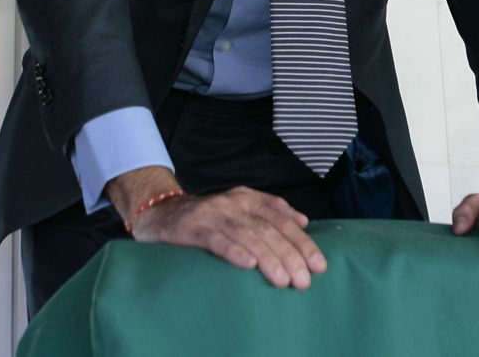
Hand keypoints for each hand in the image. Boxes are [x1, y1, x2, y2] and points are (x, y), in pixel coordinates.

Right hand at [128, 183, 327, 289]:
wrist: (159, 212)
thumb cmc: (207, 218)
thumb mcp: (239, 210)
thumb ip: (270, 213)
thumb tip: (303, 223)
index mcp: (248, 198)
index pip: (281, 219)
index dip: (302, 242)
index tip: (319, 265)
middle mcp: (233, 202)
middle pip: (268, 230)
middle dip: (289, 255)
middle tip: (304, 280)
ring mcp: (212, 213)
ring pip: (246, 235)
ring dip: (268, 258)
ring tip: (283, 280)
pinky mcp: (192, 227)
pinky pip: (215, 239)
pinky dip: (233, 251)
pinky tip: (247, 265)